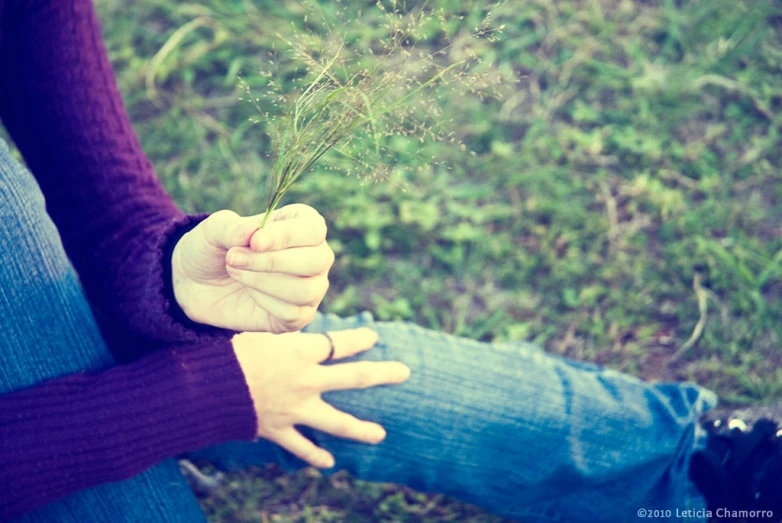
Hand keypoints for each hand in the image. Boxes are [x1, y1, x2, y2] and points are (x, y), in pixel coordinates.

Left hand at [171, 204, 333, 332]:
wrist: (198, 284)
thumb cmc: (214, 248)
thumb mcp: (214, 230)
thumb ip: (232, 227)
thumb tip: (253, 231)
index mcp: (302, 225)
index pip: (313, 229)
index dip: (287, 235)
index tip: (254, 241)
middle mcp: (315, 256)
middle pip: (318, 260)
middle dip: (273, 261)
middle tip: (234, 258)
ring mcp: (311, 287)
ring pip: (307, 289)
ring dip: (264, 282)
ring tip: (235, 272)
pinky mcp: (299, 316)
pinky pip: (294, 314)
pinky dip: (265, 302)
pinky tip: (248, 292)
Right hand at [232, 328, 409, 467]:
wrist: (203, 387)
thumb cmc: (226, 351)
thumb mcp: (258, 334)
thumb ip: (282, 338)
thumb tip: (298, 337)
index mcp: (300, 351)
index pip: (339, 344)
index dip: (359, 340)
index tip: (374, 337)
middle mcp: (305, 380)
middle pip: (353, 377)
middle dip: (382, 374)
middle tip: (405, 372)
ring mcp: (295, 409)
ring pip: (336, 422)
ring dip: (360, 429)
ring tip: (380, 434)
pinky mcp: (279, 429)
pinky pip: (302, 447)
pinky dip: (314, 456)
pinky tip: (329, 464)